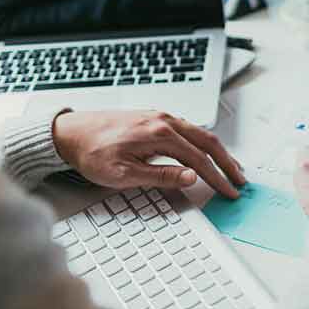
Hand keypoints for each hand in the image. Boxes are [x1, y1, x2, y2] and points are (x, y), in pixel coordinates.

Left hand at [53, 110, 246, 197]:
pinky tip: (204, 152)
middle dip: (227, 163)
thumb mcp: (123, 174)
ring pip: (200, 133)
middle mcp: (164, 120)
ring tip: (229, 167)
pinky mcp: (153, 118)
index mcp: (159, 134)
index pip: (199, 159)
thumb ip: (161, 176)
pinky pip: (188, 129)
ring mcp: (159, 116)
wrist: (68, 133)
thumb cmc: (91, 153)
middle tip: (240, 181)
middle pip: (208, 141)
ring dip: (217, 151)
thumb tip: (192, 177)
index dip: (217, 178)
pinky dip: (203, 142)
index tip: (229, 192)